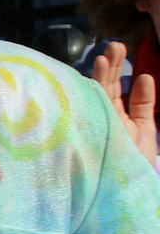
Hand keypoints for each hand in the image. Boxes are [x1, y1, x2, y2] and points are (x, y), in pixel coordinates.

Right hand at [91, 42, 157, 162]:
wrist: (126, 188)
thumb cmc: (136, 161)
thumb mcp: (145, 129)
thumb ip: (143, 103)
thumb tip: (144, 76)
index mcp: (115, 115)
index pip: (112, 88)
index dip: (115, 68)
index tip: (119, 49)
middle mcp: (102, 116)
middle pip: (103, 86)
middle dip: (109, 65)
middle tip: (114, 45)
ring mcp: (94, 122)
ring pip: (96, 93)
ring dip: (101, 73)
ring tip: (106, 55)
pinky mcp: (89, 130)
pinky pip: (90, 106)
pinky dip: (93, 89)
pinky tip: (97, 72)